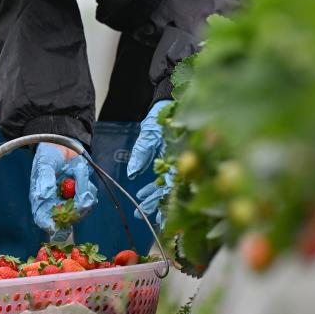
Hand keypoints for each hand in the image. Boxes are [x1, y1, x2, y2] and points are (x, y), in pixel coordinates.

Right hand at [29, 143, 97, 238]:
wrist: (63, 145)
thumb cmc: (49, 155)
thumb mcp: (44, 163)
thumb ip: (45, 179)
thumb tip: (45, 195)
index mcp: (41, 199)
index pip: (43, 218)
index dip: (50, 225)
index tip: (57, 227)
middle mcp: (55, 203)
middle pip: (67, 219)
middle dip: (76, 208)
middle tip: (82, 192)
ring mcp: (69, 200)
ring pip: (81, 210)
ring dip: (83, 191)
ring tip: (77, 170)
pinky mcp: (81, 195)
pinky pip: (89, 199)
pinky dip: (88, 186)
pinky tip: (80, 172)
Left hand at [128, 100, 172, 228]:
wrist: (171, 101)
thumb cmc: (163, 115)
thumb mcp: (149, 133)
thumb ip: (142, 152)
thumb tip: (133, 173)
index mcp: (179, 157)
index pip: (170, 184)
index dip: (157, 197)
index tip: (143, 205)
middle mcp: (182, 162)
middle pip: (171, 190)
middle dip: (156, 202)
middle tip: (140, 213)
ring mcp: (179, 162)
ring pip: (169, 186)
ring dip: (157, 198)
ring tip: (142, 207)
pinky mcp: (174, 160)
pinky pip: (168, 178)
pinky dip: (159, 188)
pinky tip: (147, 195)